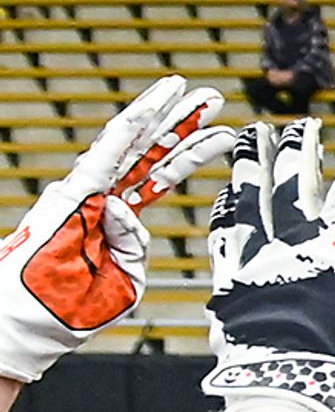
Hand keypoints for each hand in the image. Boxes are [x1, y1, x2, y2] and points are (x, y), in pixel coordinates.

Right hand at [0, 76, 225, 381]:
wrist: (31, 322)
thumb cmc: (71, 308)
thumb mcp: (125, 279)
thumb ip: (135, 245)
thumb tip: (128, 209)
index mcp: (118, 218)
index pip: (162, 177)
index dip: (192, 153)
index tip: (225, 132)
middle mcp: (103, 198)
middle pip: (151, 152)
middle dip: (183, 123)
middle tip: (212, 96)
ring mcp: (88, 192)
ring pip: (132, 144)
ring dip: (161, 115)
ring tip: (188, 89)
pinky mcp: (74, 194)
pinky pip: (105, 156)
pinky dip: (127, 131)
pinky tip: (148, 109)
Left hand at [202, 119, 334, 411]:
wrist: (289, 391)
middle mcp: (298, 247)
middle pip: (297, 184)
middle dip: (301, 150)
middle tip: (302, 127)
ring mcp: (259, 258)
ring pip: (254, 197)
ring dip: (255, 164)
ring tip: (255, 139)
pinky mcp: (230, 278)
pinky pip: (224, 232)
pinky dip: (227, 208)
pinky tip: (228, 193)